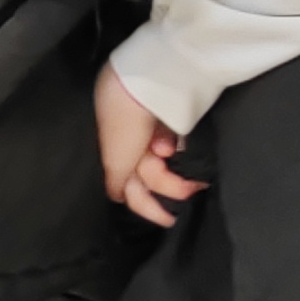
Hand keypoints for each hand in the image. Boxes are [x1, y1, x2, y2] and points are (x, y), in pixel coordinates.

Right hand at [93, 63, 202, 225]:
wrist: (151, 81)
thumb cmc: (125, 121)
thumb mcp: (114, 157)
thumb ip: (116, 181)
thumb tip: (118, 198)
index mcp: (110, 150)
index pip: (127, 187)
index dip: (146, 204)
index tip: (169, 219)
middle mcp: (130, 143)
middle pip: (150, 178)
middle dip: (168, 185)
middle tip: (189, 189)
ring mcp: (153, 132)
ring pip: (167, 165)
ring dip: (175, 168)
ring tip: (178, 156)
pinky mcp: (173, 121)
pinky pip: (179, 147)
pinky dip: (180, 149)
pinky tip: (177, 142)